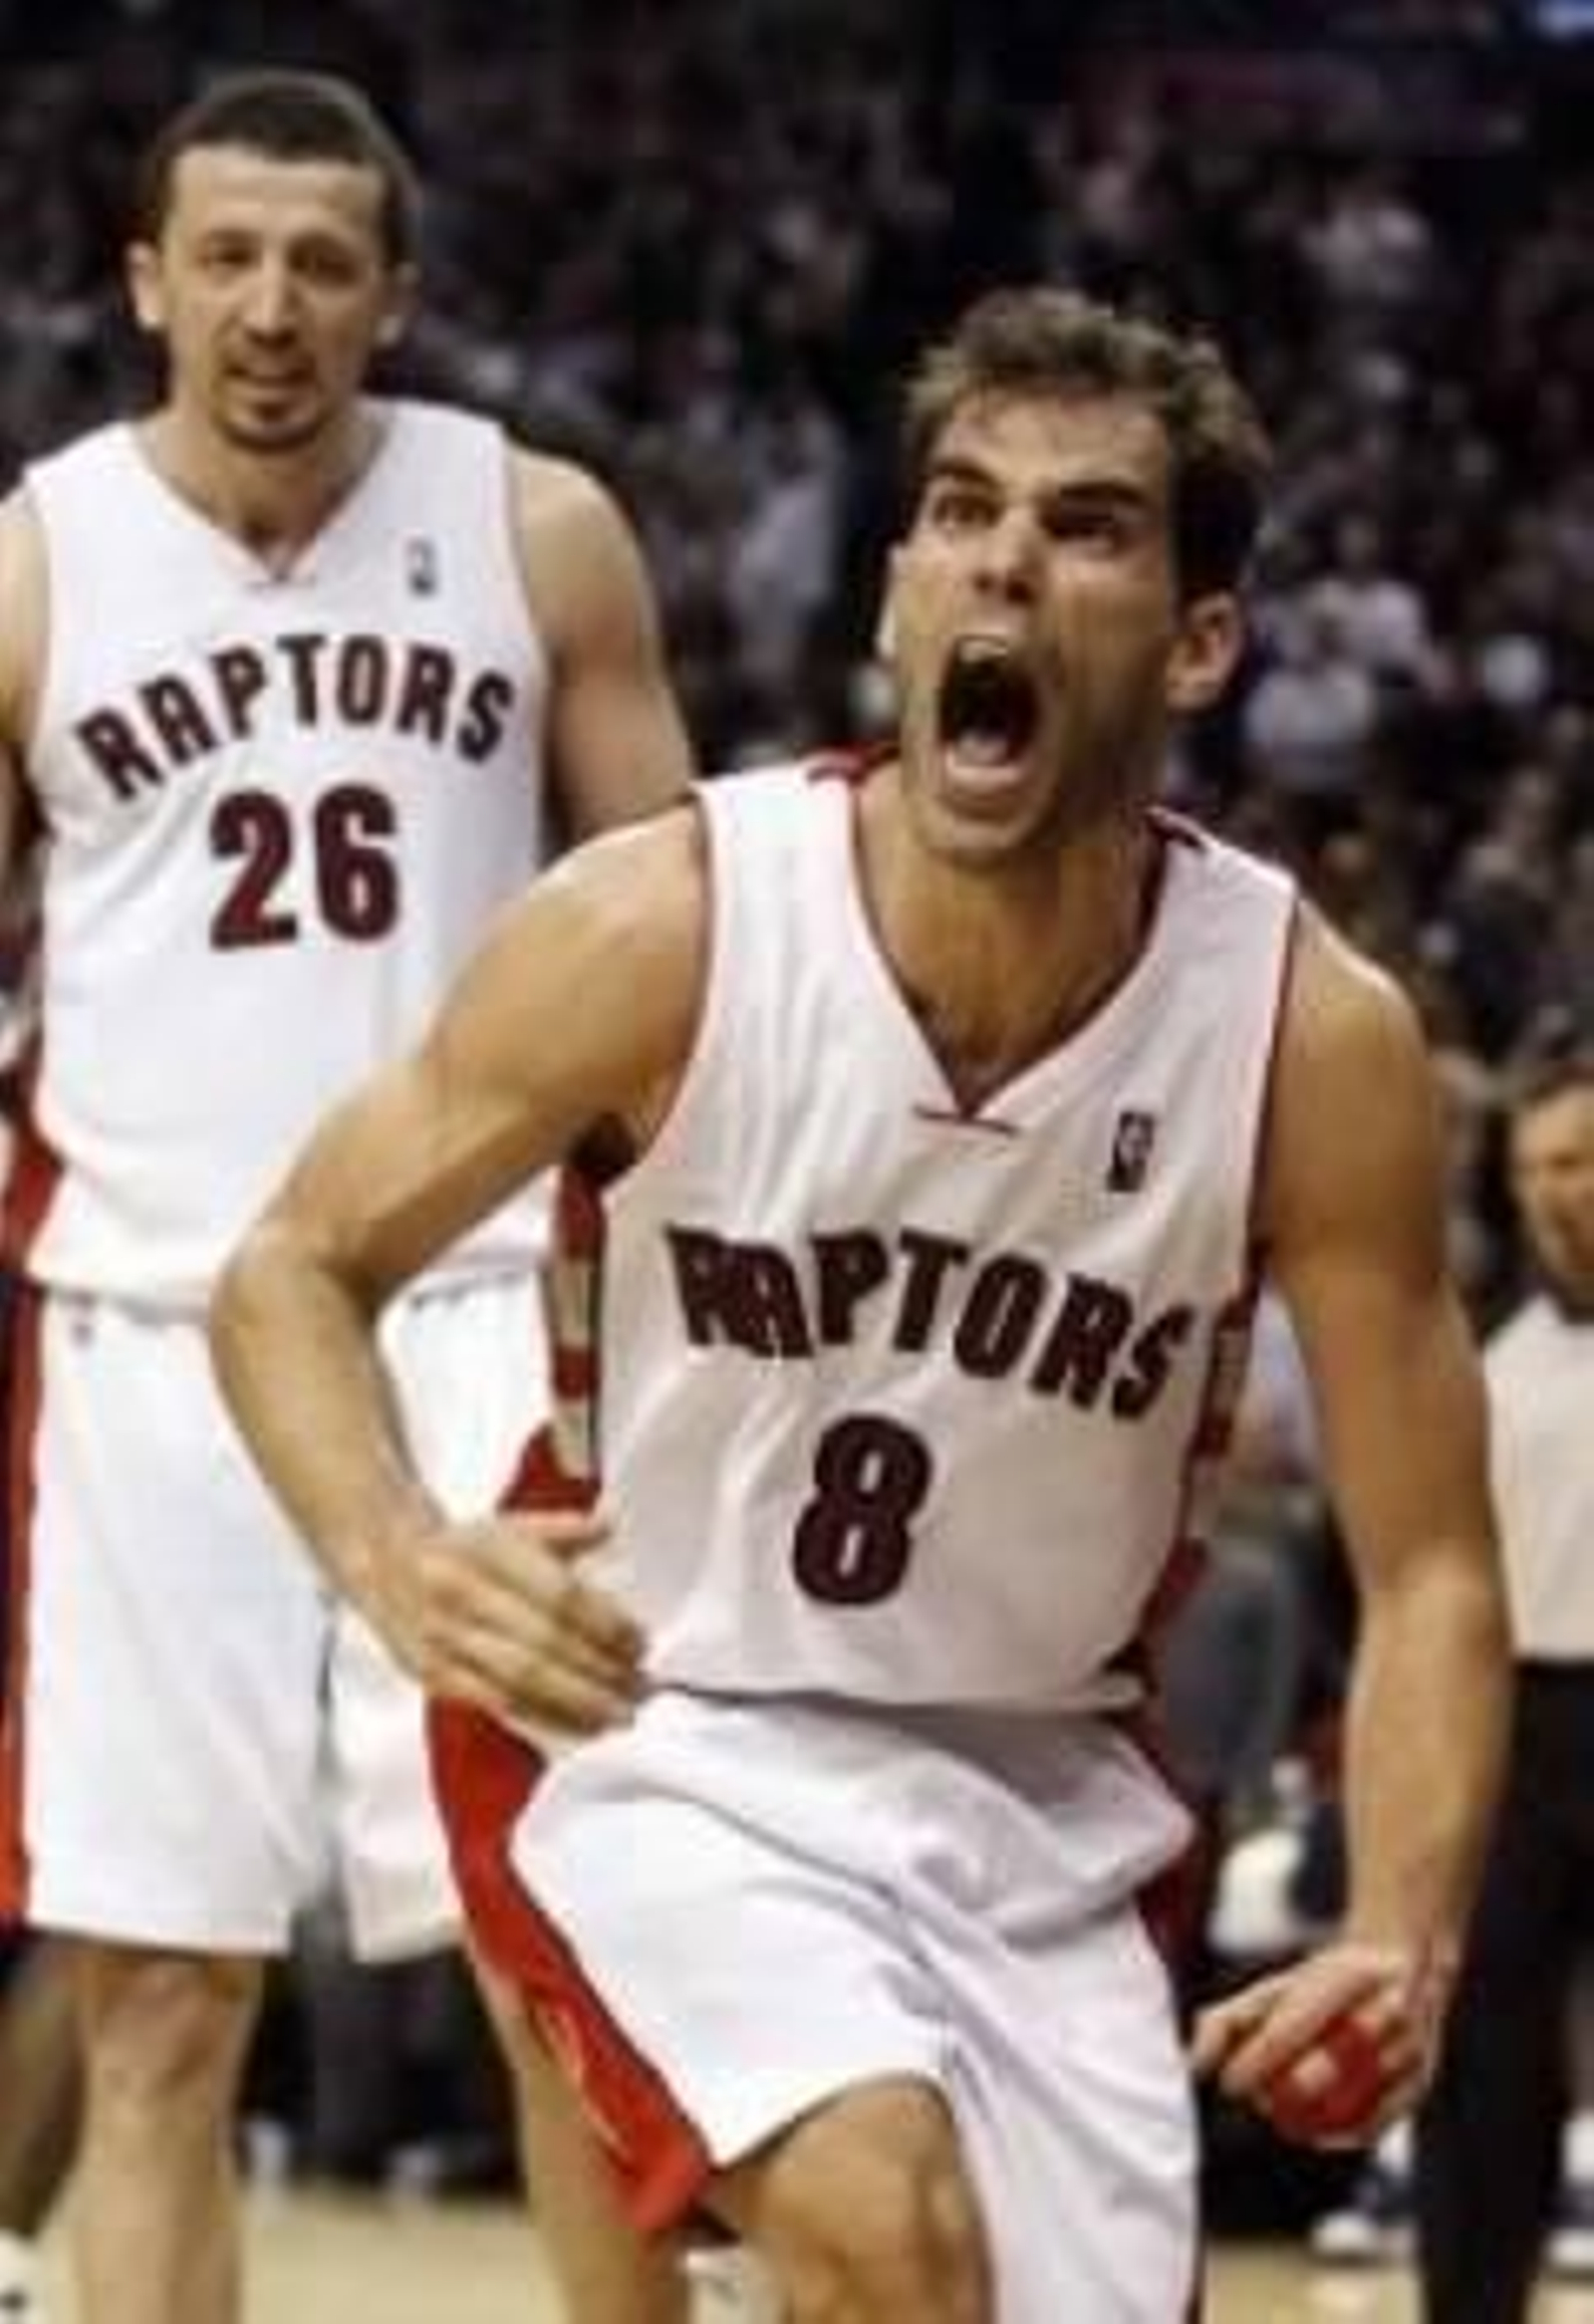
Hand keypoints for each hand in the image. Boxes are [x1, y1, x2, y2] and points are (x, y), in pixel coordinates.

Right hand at [376, 1506, 646, 1737]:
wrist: (385, 1562)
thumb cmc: (462, 1548)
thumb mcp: (510, 1523)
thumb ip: (565, 1528)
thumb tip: (610, 1526)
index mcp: (488, 1551)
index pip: (557, 1595)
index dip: (604, 1623)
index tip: (639, 1642)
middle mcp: (464, 1594)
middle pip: (544, 1644)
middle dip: (601, 1672)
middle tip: (640, 1688)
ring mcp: (446, 1639)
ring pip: (521, 1680)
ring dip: (579, 1704)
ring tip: (620, 1715)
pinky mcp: (435, 1675)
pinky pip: (497, 1705)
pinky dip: (544, 1720)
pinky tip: (580, 1728)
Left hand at [1191, 1938, 1451, 2147]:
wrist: (1401, 1968)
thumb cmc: (1322, 1984)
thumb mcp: (1275, 1988)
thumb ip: (1228, 2020)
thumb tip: (1196, 2065)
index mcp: (1350, 1973)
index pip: (1296, 2024)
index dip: (1258, 2060)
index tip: (1231, 2084)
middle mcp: (1389, 2007)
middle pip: (1333, 2061)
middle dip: (1288, 2089)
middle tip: (1259, 2102)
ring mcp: (1412, 2045)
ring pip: (1359, 2094)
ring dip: (1313, 2116)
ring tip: (1282, 2118)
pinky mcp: (1422, 2081)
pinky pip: (1379, 2121)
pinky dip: (1342, 2134)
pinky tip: (1312, 2134)